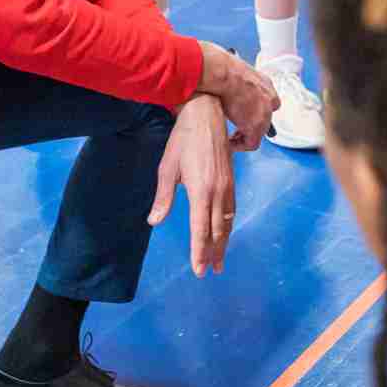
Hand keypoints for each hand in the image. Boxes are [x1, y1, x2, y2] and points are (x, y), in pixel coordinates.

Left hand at [147, 96, 236, 275]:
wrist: (206, 115)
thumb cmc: (183, 140)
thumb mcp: (167, 168)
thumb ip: (164, 197)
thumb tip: (154, 221)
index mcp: (201, 190)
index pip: (201, 229)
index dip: (200, 251)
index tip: (199, 270)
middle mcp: (218, 191)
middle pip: (217, 230)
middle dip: (213, 252)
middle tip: (210, 271)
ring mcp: (228, 186)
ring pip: (227, 221)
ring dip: (223, 242)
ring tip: (219, 259)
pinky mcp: (231, 180)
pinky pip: (232, 209)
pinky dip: (228, 225)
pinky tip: (224, 232)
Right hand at [195, 41, 278, 149]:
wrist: (220, 72)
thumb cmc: (219, 67)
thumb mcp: (231, 70)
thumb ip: (231, 77)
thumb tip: (218, 77)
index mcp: (264, 83)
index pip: (267, 100)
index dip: (255, 109)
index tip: (243, 113)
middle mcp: (268, 98)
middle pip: (264, 117)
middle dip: (250, 124)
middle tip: (237, 129)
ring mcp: (264, 113)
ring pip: (258, 132)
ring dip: (244, 135)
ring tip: (231, 138)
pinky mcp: (255, 127)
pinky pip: (251, 143)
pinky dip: (239, 145)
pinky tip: (228, 142)